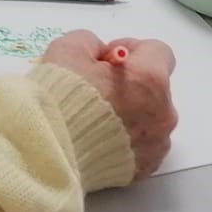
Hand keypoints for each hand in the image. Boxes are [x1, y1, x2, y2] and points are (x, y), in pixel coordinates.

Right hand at [37, 31, 177, 179]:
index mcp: (149, 79)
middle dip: (129, 84)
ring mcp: (156, 144)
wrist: (48, 150)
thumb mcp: (68, 49)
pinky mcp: (145, 169)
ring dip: (129, 113)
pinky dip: (125, 140)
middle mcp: (162, 112)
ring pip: (149, 118)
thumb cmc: (61, 97)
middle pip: (154, 87)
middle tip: (95, 88)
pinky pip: (142, 146)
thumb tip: (100, 55)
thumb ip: (92, 42)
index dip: (131, 49)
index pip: (157, 51)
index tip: (107, 59)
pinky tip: (98, 139)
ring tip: (93, 119)